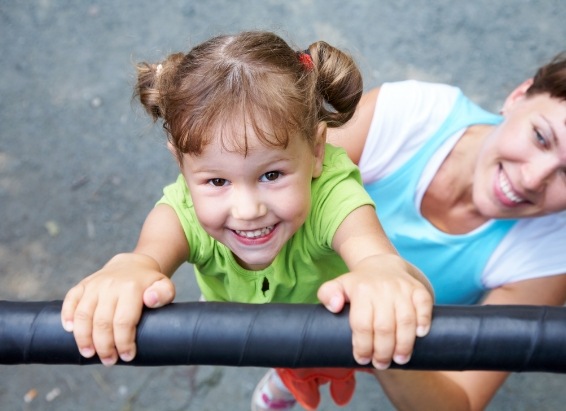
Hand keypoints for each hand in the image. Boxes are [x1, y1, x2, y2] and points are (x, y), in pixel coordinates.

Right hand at [60, 253, 175, 365]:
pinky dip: (67, 316)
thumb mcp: (164, 286)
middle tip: (109, 361)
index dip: (124, 342)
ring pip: (83, 314)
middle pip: (102, 322)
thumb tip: (150, 300)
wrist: (132, 265)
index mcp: (131, 288)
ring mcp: (94, 285)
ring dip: (83, 338)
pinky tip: (70, 331)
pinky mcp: (82, 285)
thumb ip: (165, 293)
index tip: (127, 356)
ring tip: (89, 354)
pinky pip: (70, 300)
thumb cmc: (148, 284)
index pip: (124, 321)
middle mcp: (110, 285)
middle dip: (104, 346)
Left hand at [317, 254, 432, 369]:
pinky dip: (424, 321)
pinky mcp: (418, 289)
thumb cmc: (359, 285)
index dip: (362, 346)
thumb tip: (335, 306)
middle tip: (381, 364)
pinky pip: (424, 305)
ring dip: (404, 344)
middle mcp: (382, 288)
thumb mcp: (338, 286)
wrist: (382, 265)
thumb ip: (327, 294)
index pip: (362, 324)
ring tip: (400, 359)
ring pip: (406, 320)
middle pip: (384, 327)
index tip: (362, 359)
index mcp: (360, 290)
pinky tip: (420, 335)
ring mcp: (402, 288)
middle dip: (383, 351)